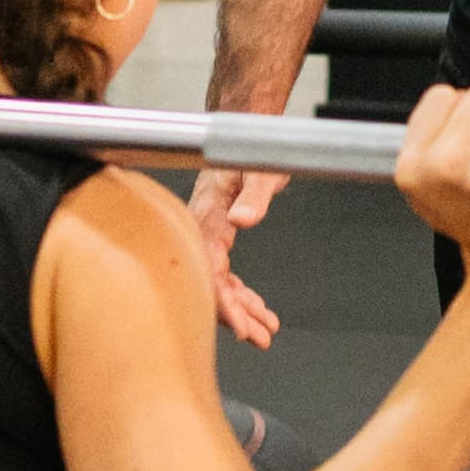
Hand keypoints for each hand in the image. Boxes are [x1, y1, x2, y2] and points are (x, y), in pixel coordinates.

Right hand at [186, 160, 286, 353]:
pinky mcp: (219, 238)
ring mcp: (210, 236)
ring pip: (221, 284)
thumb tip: (243, 219)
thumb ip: (252, 196)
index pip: (210, 269)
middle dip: (236, 316)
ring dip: (243, 310)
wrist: (244, 131)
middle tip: (260, 338)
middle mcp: (203, 230)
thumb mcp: (259, 170)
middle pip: (214, 284)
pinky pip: (226, 275)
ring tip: (266, 333)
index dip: (223, 302)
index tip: (239, 327)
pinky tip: (259, 311)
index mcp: (206, 216)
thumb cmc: (249, 146)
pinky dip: (242, 295)